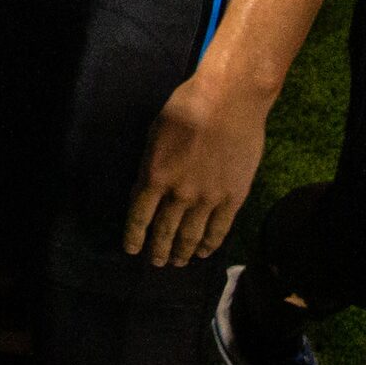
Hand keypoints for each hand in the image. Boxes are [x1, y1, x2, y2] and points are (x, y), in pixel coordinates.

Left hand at [124, 64, 270, 268]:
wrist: (229, 101)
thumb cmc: (187, 106)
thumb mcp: (155, 133)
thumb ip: (151, 164)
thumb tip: (149, 187)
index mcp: (154, 175)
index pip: (139, 216)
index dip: (135, 236)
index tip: (132, 249)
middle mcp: (178, 194)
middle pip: (165, 231)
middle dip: (158, 250)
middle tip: (157, 262)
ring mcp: (207, 198)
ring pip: (191, 236)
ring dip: (182, 252)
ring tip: (178, 262)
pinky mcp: (233, 198)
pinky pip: (219, 230)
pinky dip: (210, 244)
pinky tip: (204, 252)